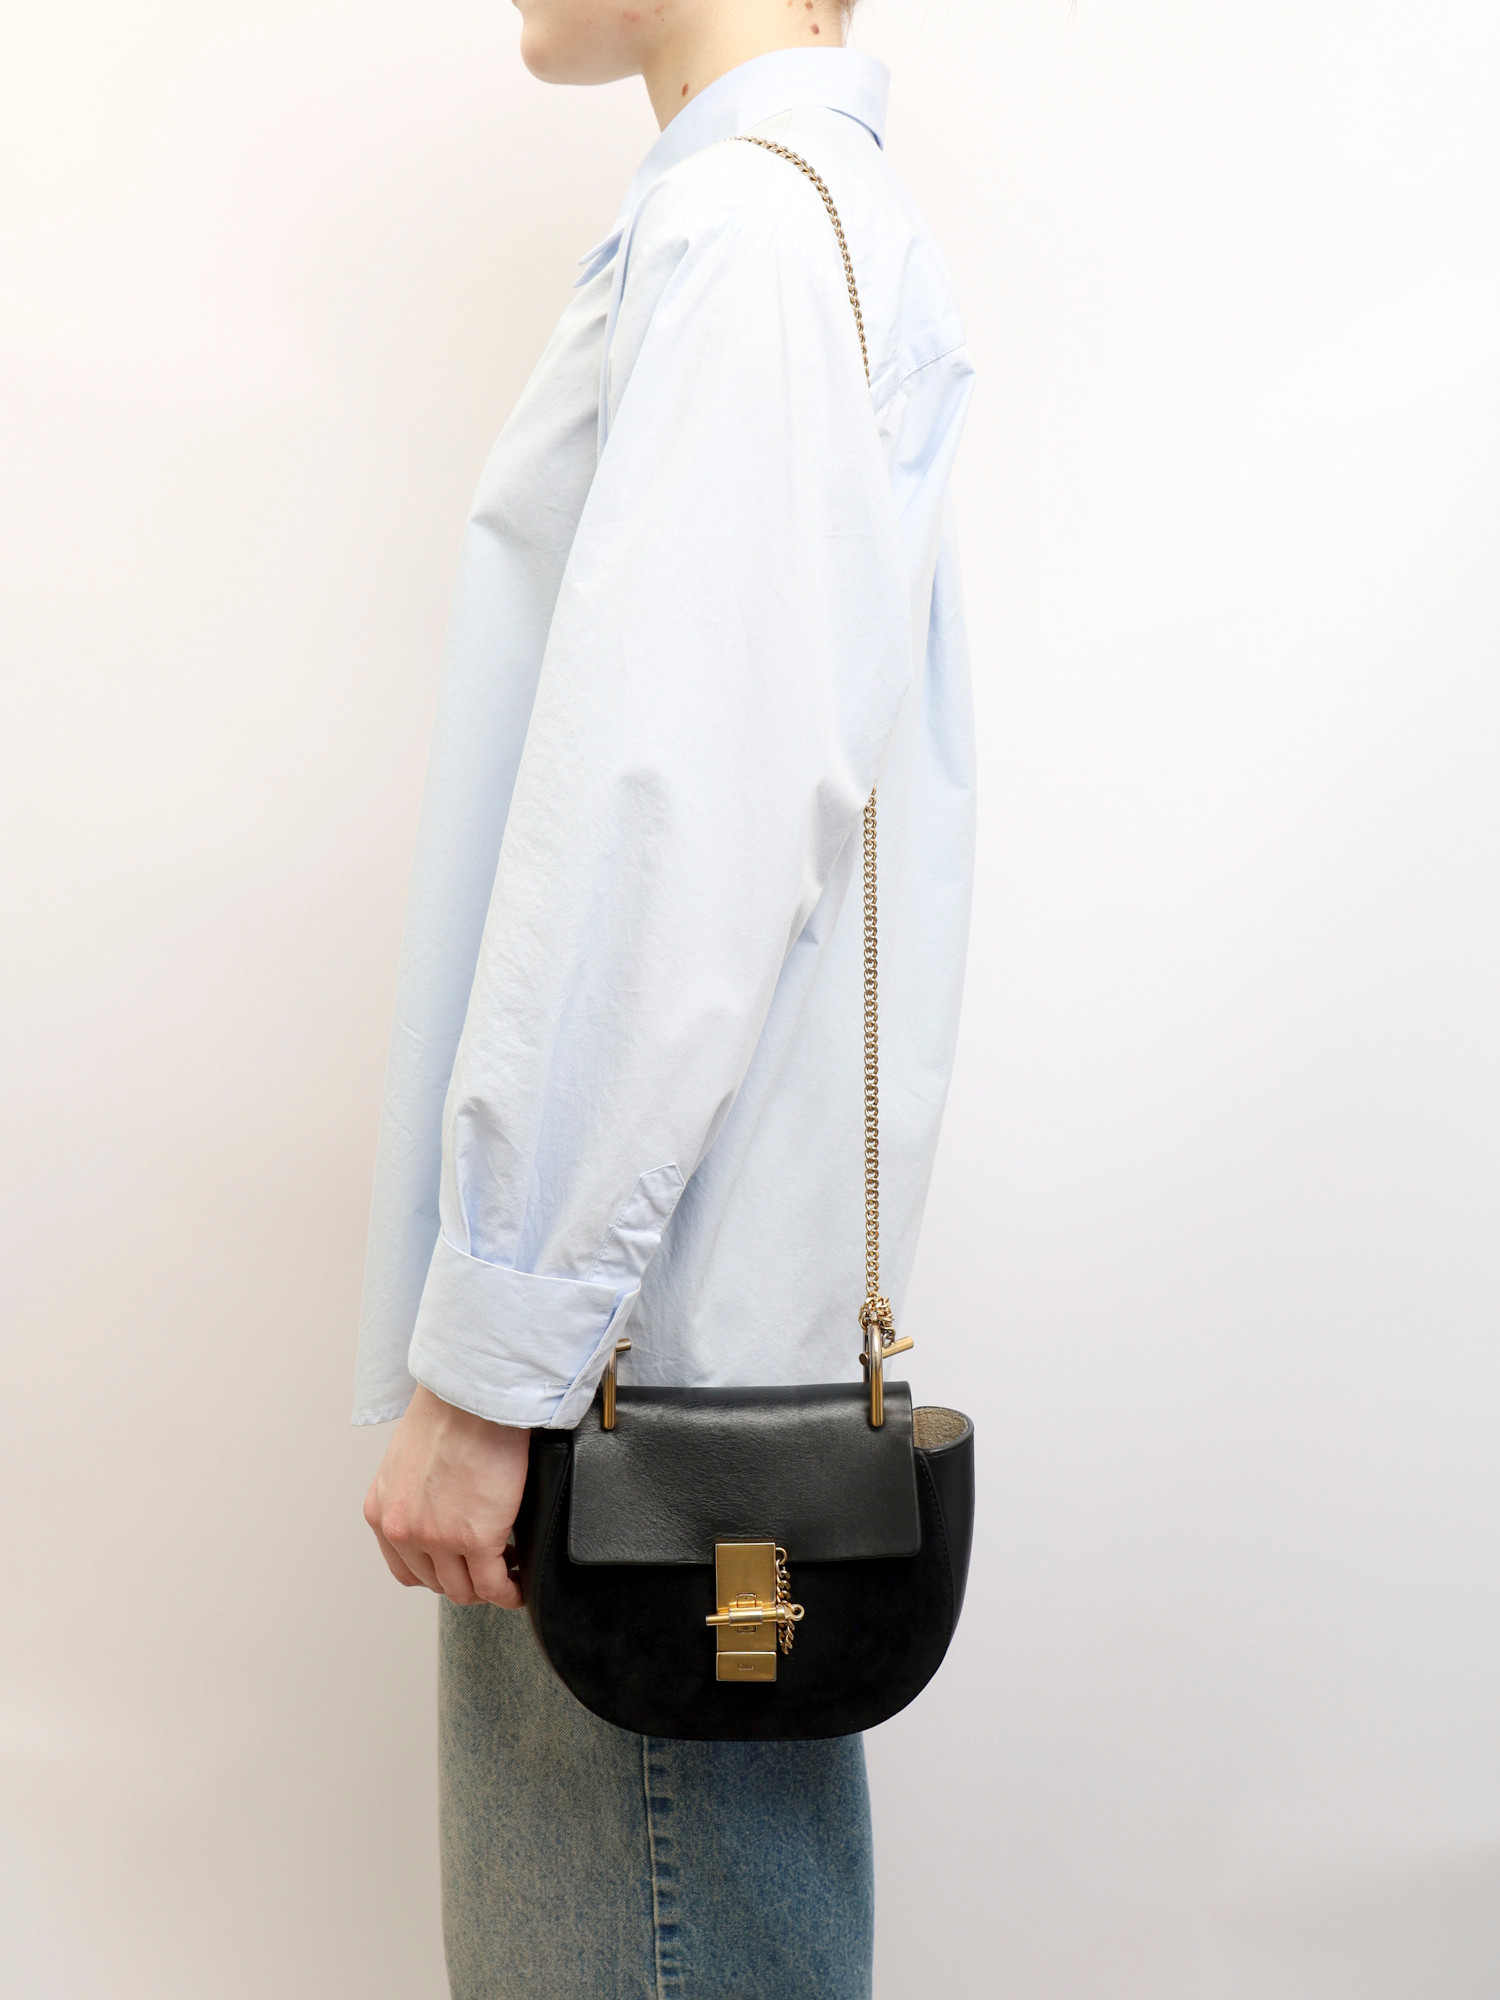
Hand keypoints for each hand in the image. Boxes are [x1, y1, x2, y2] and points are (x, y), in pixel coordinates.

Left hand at [363, 1386, 530, 1607]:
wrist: (472, 1393)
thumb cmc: (449, 1410)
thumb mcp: (408, 1459)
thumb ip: (414, 1494)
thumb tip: (439, 1507)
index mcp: (382, 1512)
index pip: (405, 1568)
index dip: (436, 1573)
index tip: (457, 1567)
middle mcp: (403, 1531)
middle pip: (435, 1583)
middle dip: (463, 1580)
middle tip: (489, 1568)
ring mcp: (439, 1539)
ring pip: (465, 1591)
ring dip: (487, 1588)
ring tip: (509, 1573)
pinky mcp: (478, 1539)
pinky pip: (495, 1585)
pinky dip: (510, 1592)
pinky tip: (520, 1584)